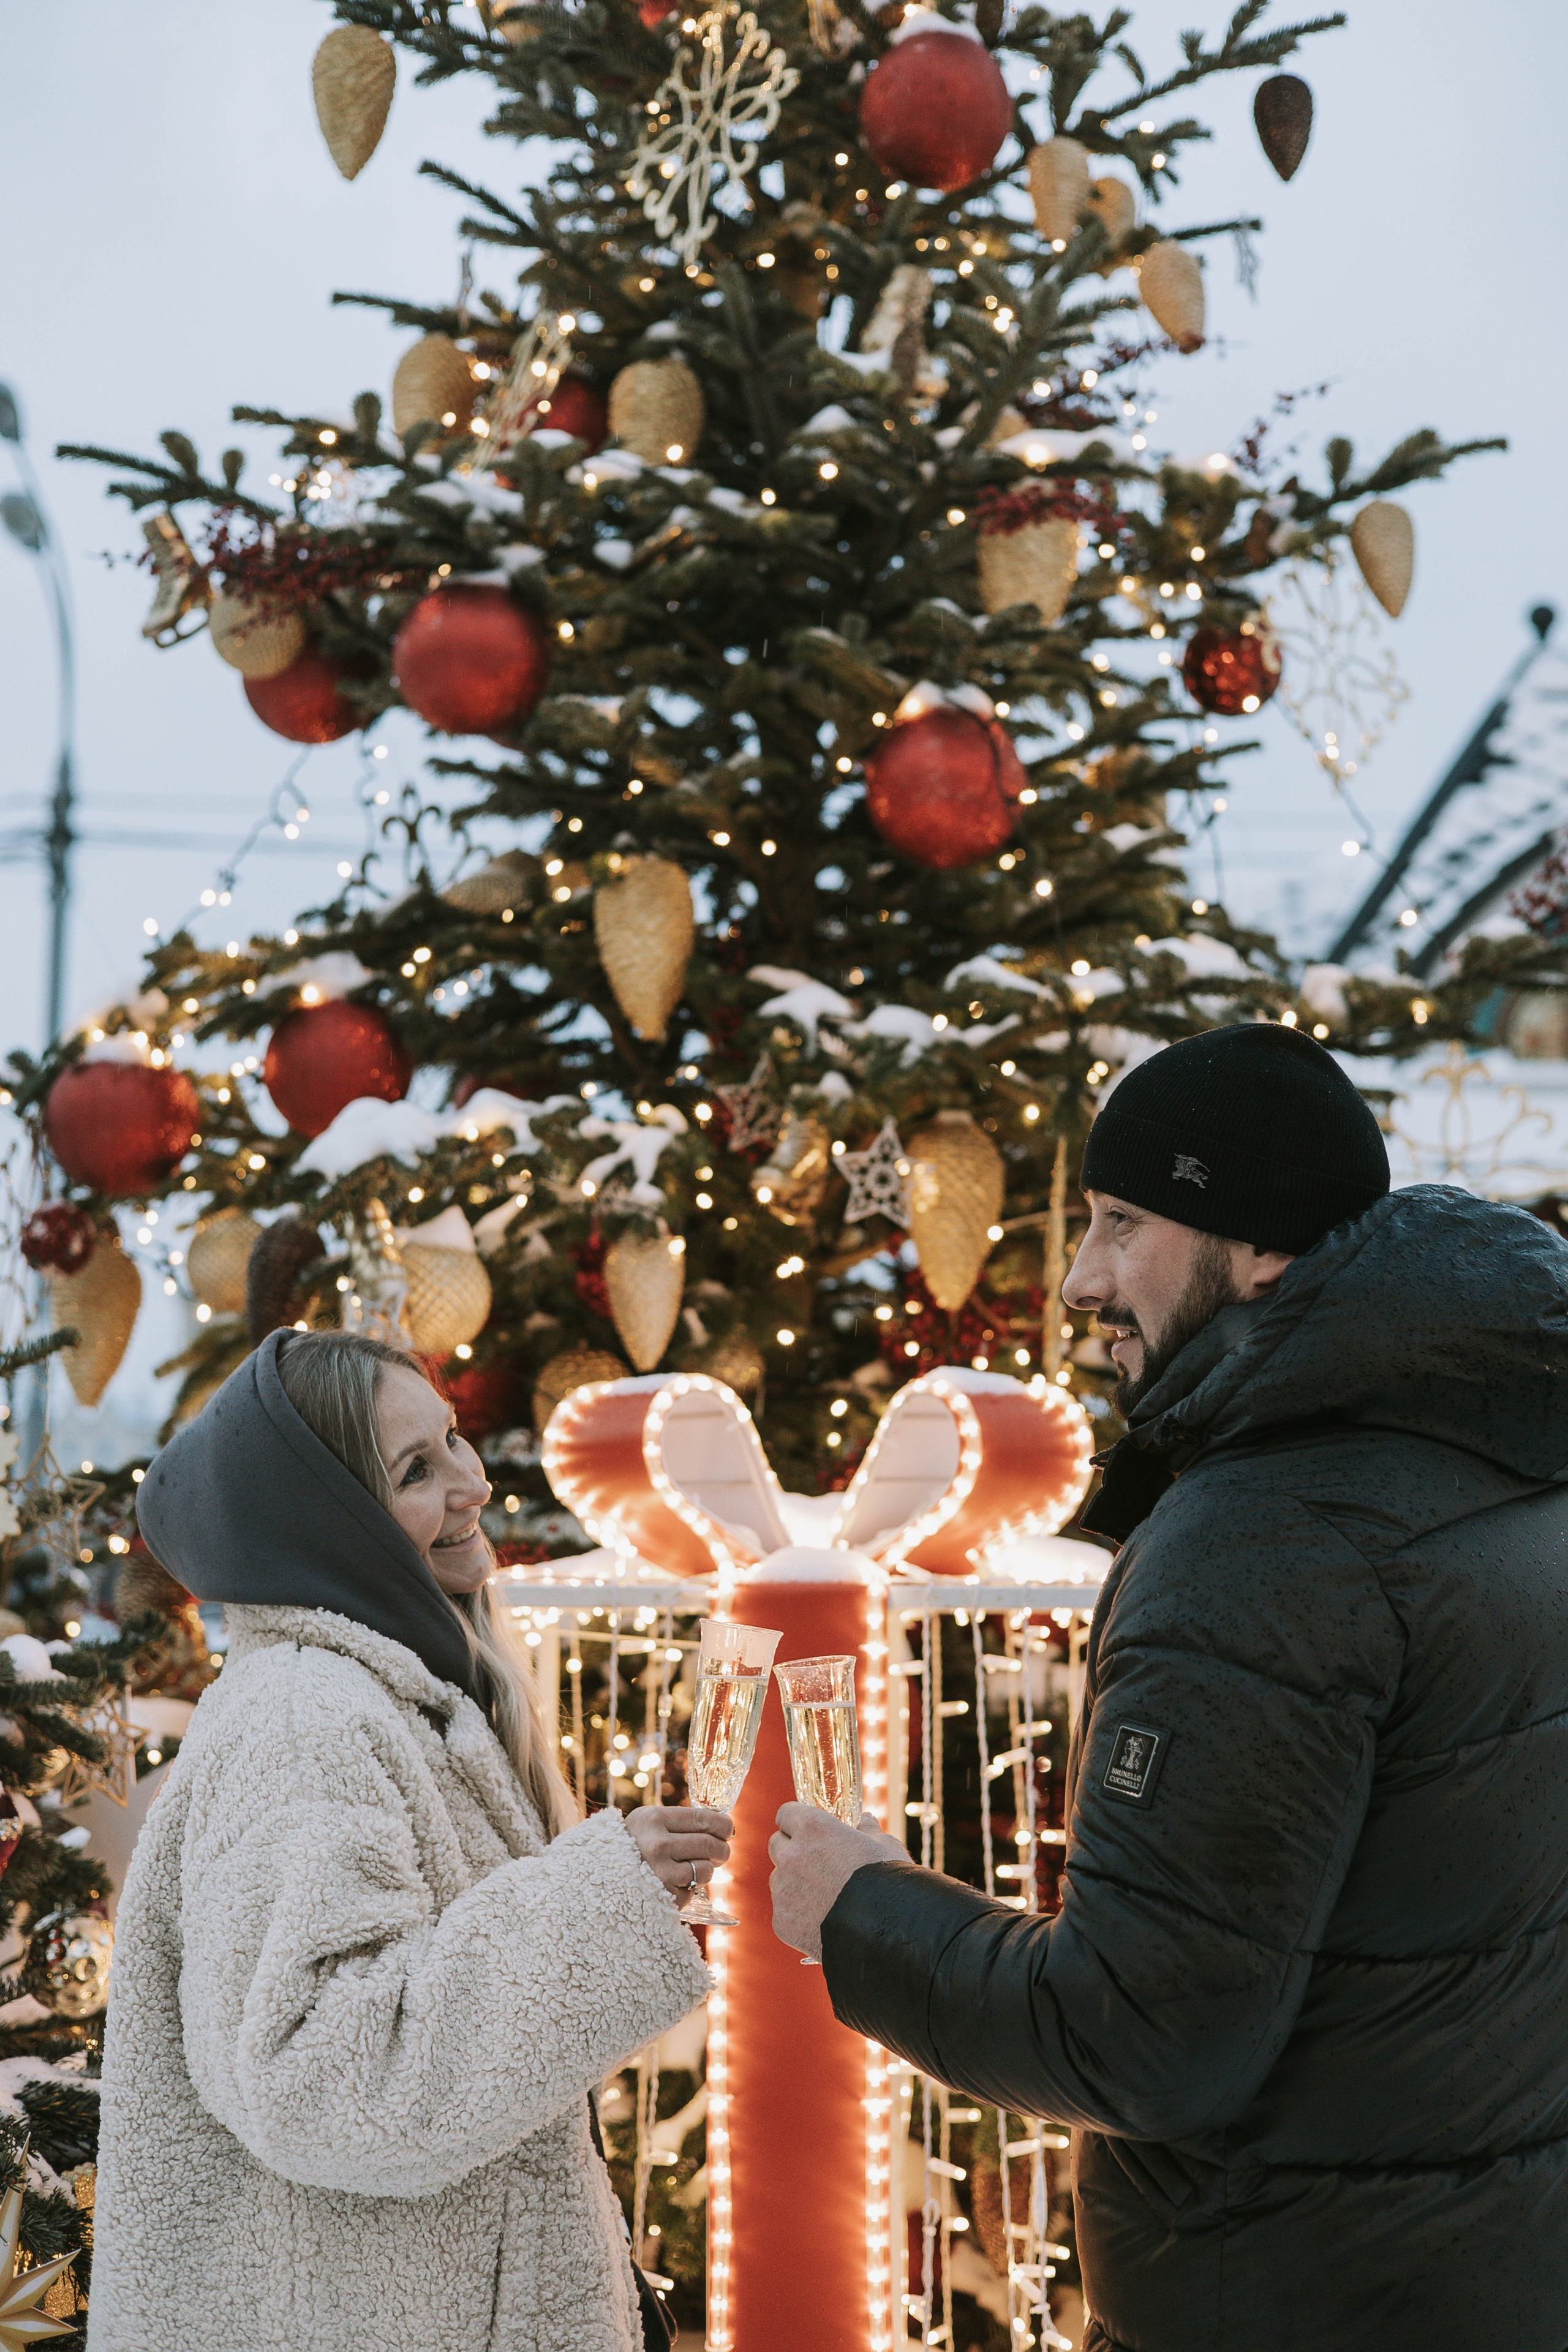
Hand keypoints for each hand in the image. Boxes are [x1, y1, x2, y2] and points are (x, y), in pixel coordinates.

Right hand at [624, 1804, 732, 1901]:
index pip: (702, 1819)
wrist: (601, 1880)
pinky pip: (695, 1890)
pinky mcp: (665, 1897)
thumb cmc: (633, 1846)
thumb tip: (724, 1826)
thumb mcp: (648, 1823)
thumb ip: (680, 1822)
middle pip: (710, 1844)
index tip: (728, 1830)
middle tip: (721, 1851)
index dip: (723, 1825)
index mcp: (653, 1820)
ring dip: (707, 1870)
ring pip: (707, 1869)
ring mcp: (661, 1874)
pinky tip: (675, 1883)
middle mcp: (657, 1845)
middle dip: (722, 1849)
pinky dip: (691, 1887)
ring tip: (693, 1868)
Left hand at [768, 1803, 907, 1963]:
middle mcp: (790, 1855)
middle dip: (792, 1849)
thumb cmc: (887, 1881)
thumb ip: (868, 1831)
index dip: (797, 1821)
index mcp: (812, 1828)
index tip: (807, 1830)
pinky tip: (822, 1920)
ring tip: (824, 1896)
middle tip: (815, 1862)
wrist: (885, 1933)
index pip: (786, 1814)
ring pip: (779, 1879)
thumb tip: (866, 1820)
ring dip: (793, 1882)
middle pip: (777, 1844)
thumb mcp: (885, 1846)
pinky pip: (784, 1910)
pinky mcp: (781, 1921)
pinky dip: (797, 1913)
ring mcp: (783, 1890)